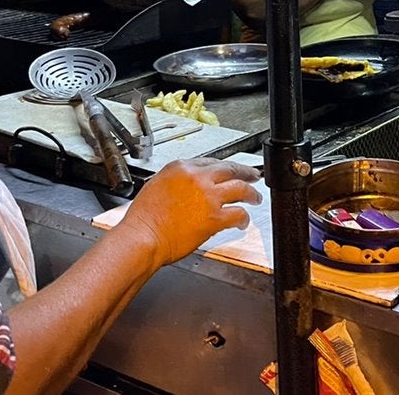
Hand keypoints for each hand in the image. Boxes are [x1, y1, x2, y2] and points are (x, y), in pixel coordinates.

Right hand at [119, 158, 261, 265]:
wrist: (143, 237)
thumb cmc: (144, 218)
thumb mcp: (156, 186)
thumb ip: (176, 181)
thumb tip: (188, 187)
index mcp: (180, 167)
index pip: (209, 162)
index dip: (222, 168)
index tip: (227, 171)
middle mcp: (197, 178)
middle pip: (229, 169)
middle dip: (245, 172)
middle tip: (253, 175)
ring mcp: (208, 197)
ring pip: (240, 187)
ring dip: (251, 192)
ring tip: (255, 196)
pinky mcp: (214, 217)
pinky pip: (238, 213)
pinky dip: (244, 217)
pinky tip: (243, 221)